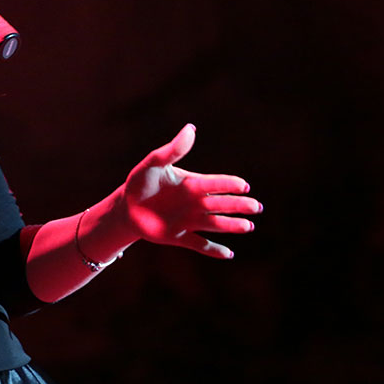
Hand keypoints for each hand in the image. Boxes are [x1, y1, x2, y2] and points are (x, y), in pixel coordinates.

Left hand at [122, 124, 260, 258]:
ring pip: (215, 224)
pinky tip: (228, 254)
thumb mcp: (154, 163)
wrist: (126, 207)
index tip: (243, 186)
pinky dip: (213, 250)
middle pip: (221, 204)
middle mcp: (195, 203)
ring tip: (249, 226)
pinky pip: (200, 245)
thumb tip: (191, 128)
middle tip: (256, 207)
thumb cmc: (141, 182)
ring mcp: (189, 221)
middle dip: (238, 206)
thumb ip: (173, 150)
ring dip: (231, 225)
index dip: (228, 184)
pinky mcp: (179, 237)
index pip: (214, 183)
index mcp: (192, 184)